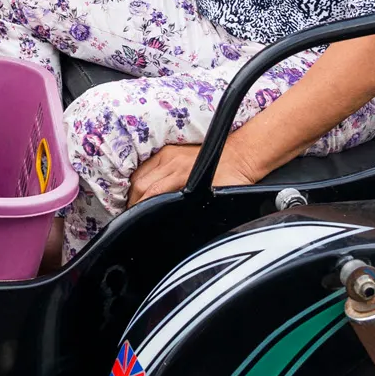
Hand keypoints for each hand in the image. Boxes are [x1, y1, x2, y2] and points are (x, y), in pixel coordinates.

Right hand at [128, 141, 267, 207]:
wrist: (242, 155)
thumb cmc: (233, 179)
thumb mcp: (215, 201)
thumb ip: (194, 211)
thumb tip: (179, 225)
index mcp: (182, 174)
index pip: (149, 194)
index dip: (138, 209)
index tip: (134, 221)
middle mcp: (171, 161)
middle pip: (139, 184)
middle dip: (132, 202)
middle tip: (132, 217)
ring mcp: (168, 153)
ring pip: (139, 174)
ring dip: (134, 190)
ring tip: (134, 205)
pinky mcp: (168, 150)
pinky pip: (146, 166)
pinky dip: (139, 179)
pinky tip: (140, 189)